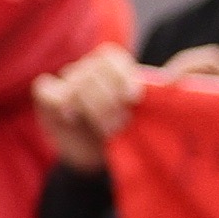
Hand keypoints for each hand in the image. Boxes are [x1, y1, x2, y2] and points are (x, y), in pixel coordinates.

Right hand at [32, 47, 142, 175]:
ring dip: (91, 105)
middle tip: (119, 123)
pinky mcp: (47, 98)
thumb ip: (150, 98)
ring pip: (75, 81)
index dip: (122, 74)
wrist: (98, 160)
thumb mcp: (142, 117)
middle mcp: (87, 71)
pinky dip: (60, 100)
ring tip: (105, 128)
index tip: (133, 97)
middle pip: (93, 70)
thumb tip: (171, 82)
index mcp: (110, 70)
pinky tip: (71, 116)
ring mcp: (67, 83)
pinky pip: (47, 88)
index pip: (110, 57)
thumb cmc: (125, 136)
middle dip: (108, 98)